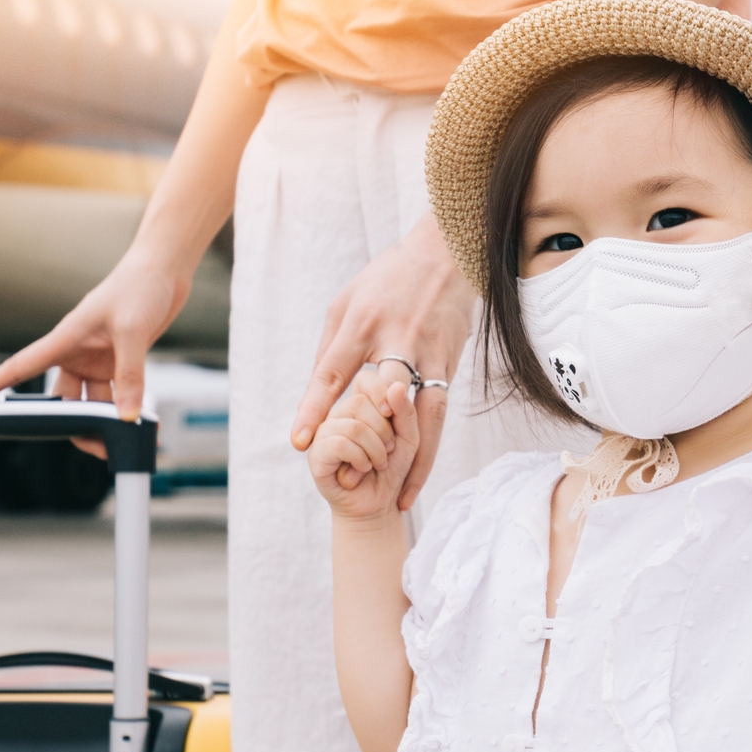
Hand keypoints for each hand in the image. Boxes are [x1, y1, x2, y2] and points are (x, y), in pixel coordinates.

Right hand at [0, 251, 190, 458]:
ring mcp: (96, 358)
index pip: (18, 368)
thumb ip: (130, 374)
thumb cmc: (139, 287)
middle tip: (99, 447)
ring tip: (127, 438)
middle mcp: (75, 352)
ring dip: (105, 420)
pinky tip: (143, 424)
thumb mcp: (133, 330)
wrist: (163, 270)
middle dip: (73, 425)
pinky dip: (127, 408)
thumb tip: (127, 416)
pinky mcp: (118, 361)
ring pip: (90, 401)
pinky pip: (117, 393)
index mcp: (64, 339)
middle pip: (61, 399)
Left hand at [291, 213, 474, 509]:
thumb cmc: (385, 281)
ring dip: (415, 460)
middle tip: (357, 480)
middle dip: (370, 438)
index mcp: (362, 321)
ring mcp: (430, 353)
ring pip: (425, 415)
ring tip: (402, 496)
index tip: (300, 442)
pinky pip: (440, 411)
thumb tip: (316, 397)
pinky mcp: (451, 363)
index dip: (315, 407)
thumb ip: (330, 349)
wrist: (448, 255)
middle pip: (384, 396)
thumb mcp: (345, 304)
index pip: (334, 371)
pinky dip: (430, 443)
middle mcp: (398, 339)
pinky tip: (419, 470)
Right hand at [308, 375, 419, 522]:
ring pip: (352, 425)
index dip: (383, 395)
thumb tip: (396, 387)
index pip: (366, 380)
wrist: (380, 504)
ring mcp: (323, 432)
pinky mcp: (316, 454)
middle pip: (359, 402)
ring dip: (374, 450)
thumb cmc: (393, 468)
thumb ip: (405, 412)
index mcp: (358, 404)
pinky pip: (339, 444)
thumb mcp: (409, 437)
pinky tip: (361, 470)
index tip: (393, 417)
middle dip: (383, 431)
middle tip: (387, 452)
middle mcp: (337, 414)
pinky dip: (359, 459)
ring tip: (375, 464)